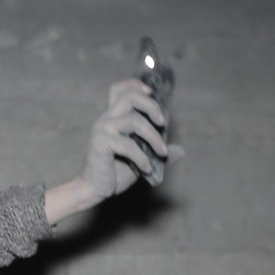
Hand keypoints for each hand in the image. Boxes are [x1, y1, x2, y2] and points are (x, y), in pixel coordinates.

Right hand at [44, 80, 179, 225]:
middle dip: (151, 106)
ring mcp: (102, 130)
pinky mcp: (101, 143)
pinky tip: (146, 168)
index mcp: (113, 118)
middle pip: (130, 98)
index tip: (151, 92)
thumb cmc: (115, 173)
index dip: (134, 85)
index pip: (118, 90)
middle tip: (163, 122)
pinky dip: (142, 158)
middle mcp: (106, 120)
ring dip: (153, 137)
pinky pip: (128, 145)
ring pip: (134, 121)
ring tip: (161, 152)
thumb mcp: (141, 159)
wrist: (94, 189)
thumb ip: (157, 152)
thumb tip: (180, 151)